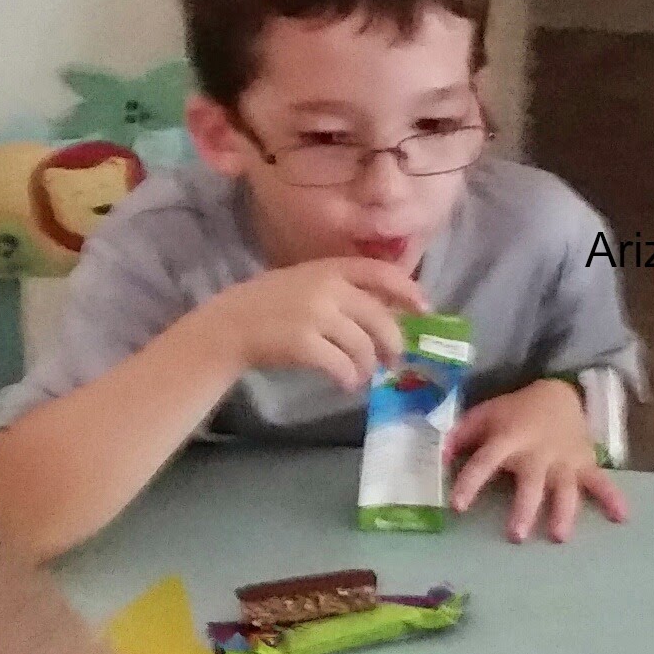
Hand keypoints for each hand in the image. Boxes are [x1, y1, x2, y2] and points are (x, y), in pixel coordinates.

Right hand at [187, 258, 427, 391]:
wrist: (229, 326)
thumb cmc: (268, 306)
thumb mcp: (304, 283)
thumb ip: (340, 290)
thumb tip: (385, 313)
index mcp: (329, 268)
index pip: (380, 273)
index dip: (408, 290)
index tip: (424, 309)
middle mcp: (326, 288)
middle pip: (379, 318)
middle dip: (393, 343)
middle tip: (394, 360)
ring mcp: (316, 316)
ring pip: (363, 346)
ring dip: (369, 367)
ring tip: (362, 376)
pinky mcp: (305, 344)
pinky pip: (342, 366)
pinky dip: (349, 379)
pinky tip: (346, 385)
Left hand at [446, 378, 627, 542]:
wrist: (559, 393)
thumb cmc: (514, 411)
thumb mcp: (484, 414)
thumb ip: (460, 435)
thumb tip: (439, 458)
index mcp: (508, 438)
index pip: (486, 461)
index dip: (471, 482)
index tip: (458, 506)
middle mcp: (538, 452)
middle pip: (531, 482)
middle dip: (524, 508)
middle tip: (516, 535)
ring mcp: (564, 459)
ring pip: (565, 488)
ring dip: (563, 512)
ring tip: (558, 536)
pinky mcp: (585, 463)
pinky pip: (600, 482)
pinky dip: (612, 498)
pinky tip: (622, 518)